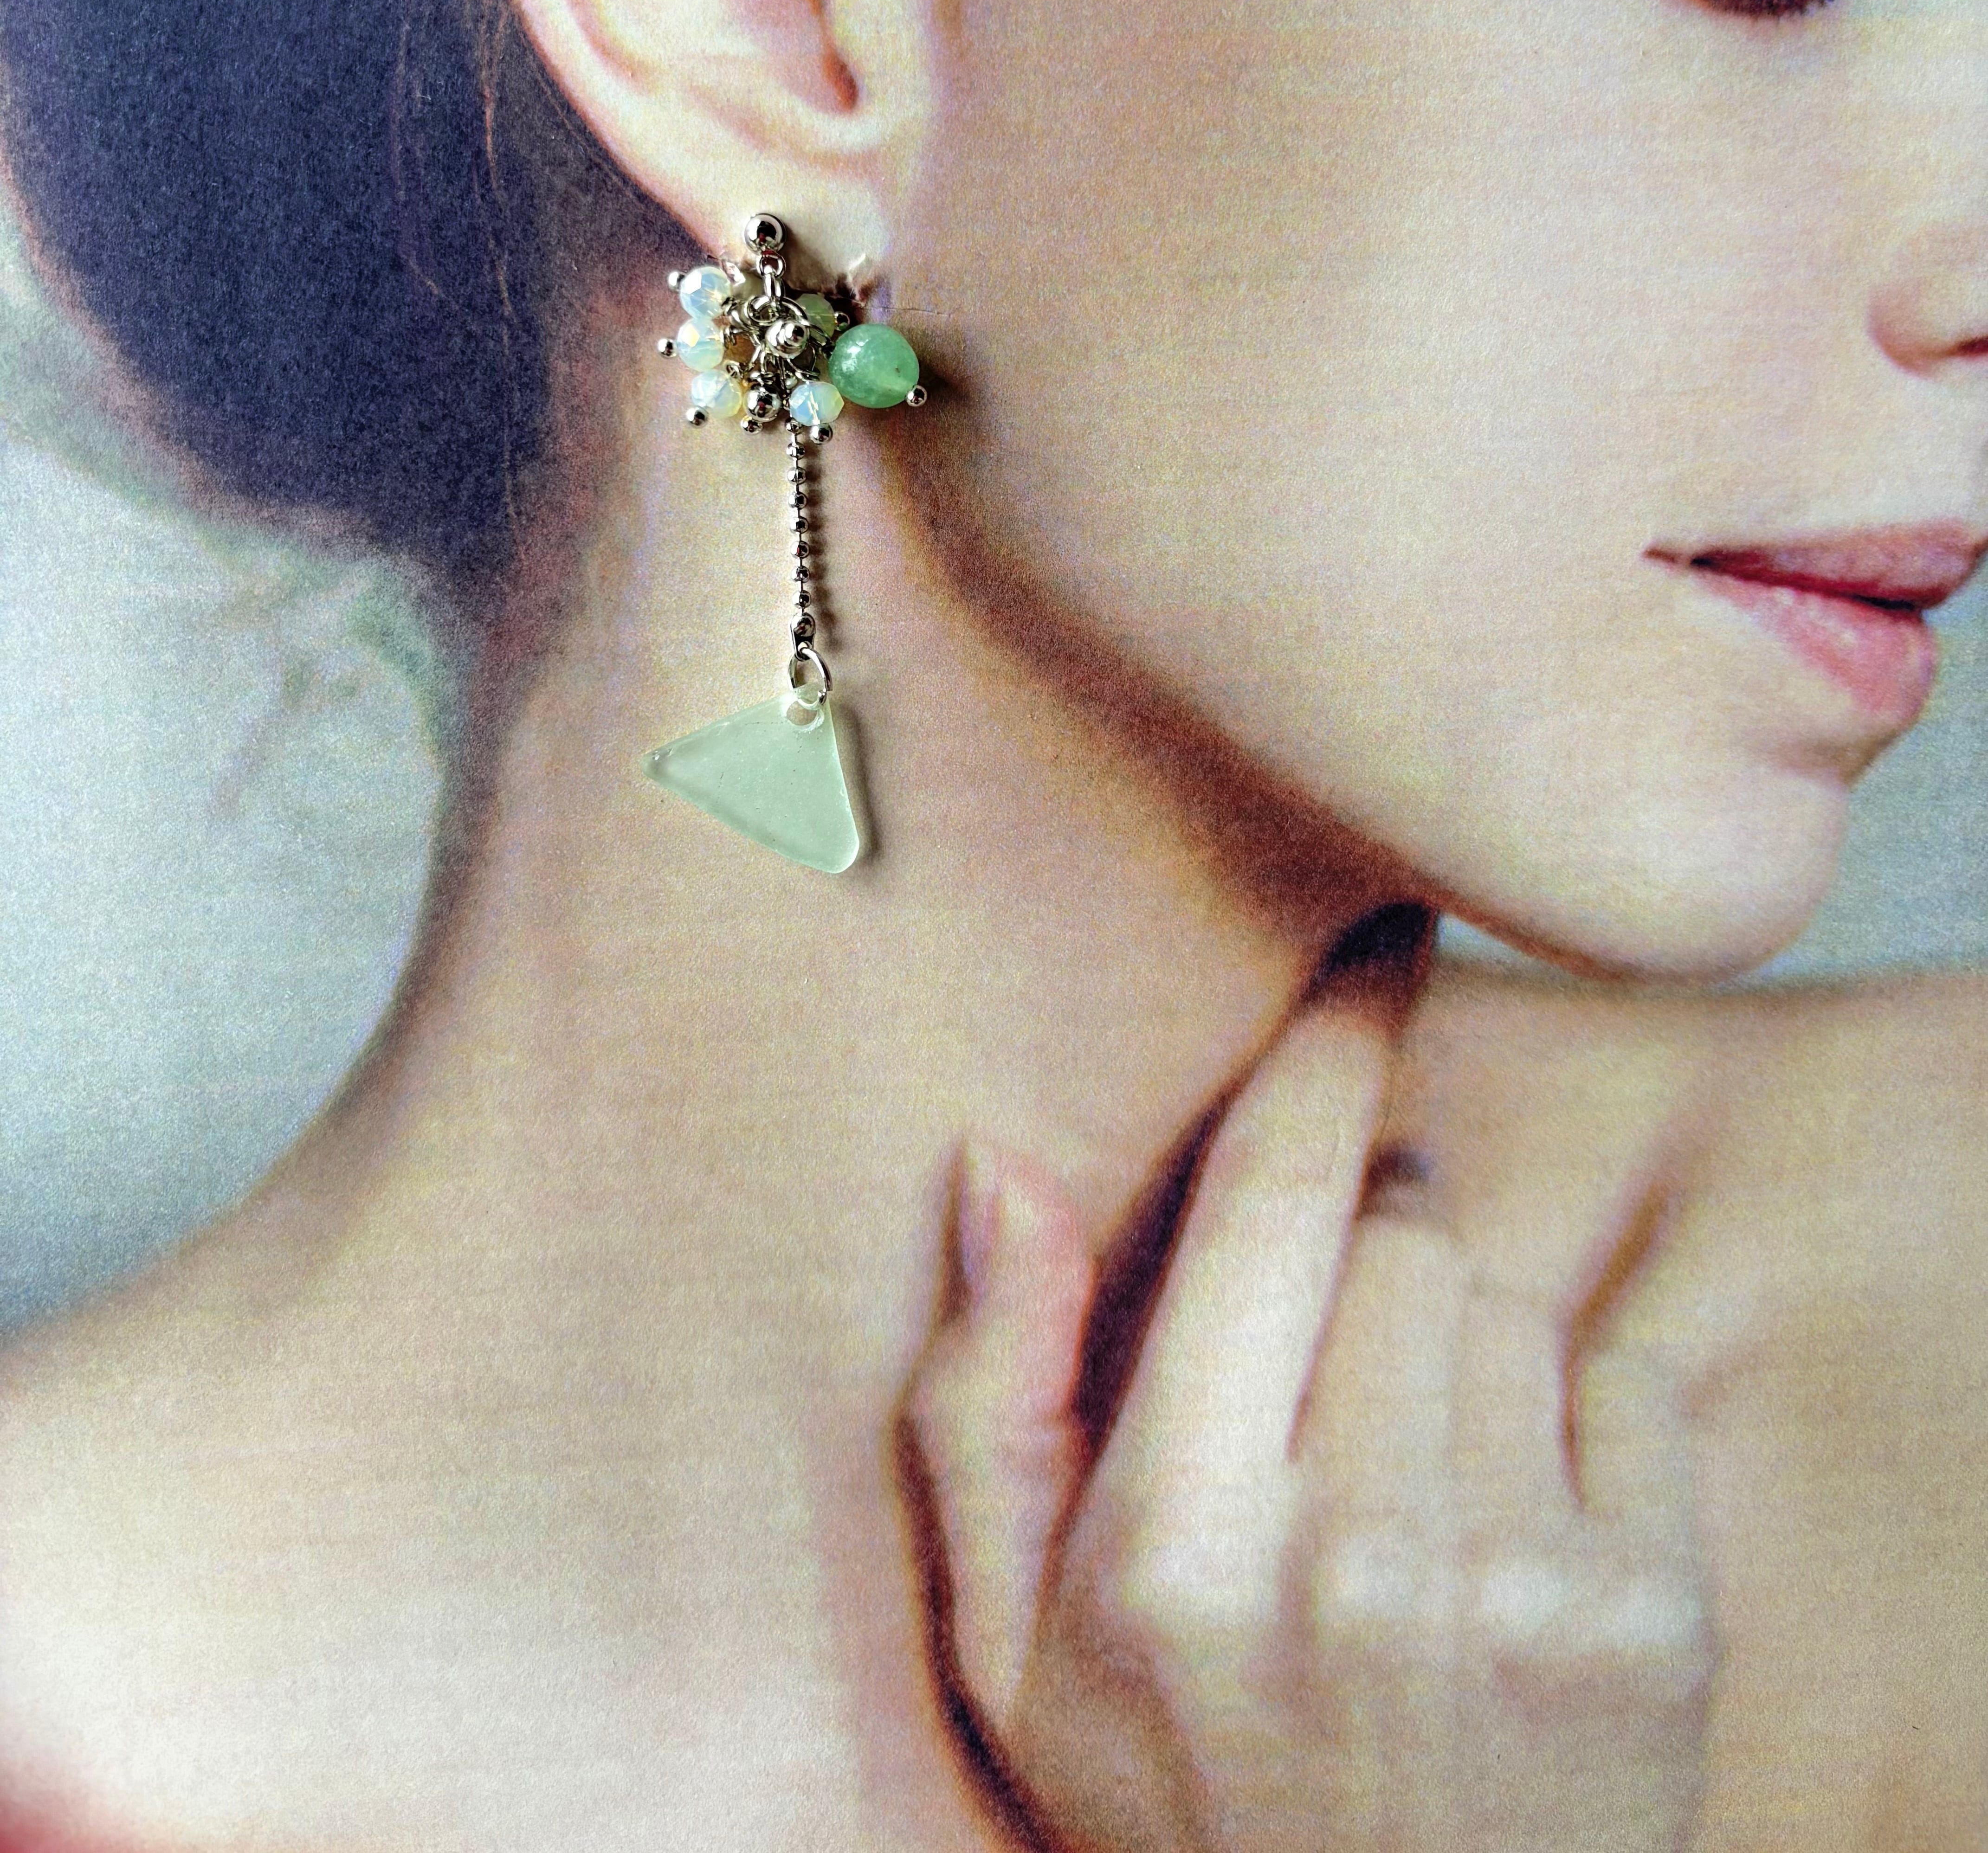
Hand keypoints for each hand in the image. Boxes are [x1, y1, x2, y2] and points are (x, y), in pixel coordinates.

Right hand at [905, 986, 1712, 1852]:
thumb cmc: (1186, 1805)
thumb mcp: (1008, 1647)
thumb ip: (982, 1402)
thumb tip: (998, 1169)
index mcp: (1176, 1541)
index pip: (1270, 1199)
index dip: (1330, 1042)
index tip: (1382, 938)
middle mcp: (1351, 1555)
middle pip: (1401, 1226)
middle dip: (1371, 1247)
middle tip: (1334, 1378)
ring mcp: (1516, 1590)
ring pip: (1506, 1296)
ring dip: (1461, 1342)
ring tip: (1412, 1481)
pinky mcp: (1652, 1622)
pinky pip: (1623, 1375)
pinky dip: (1578, 1417)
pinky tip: (1512, 1531)